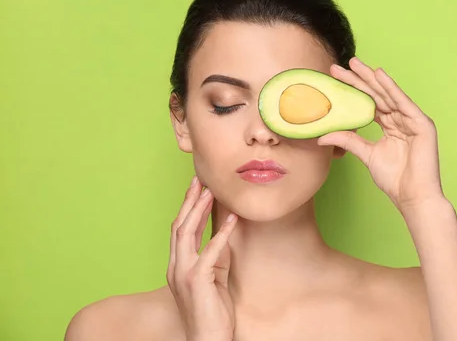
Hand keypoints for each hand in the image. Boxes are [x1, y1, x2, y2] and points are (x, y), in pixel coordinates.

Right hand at [167, 176, 238, 340]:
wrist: (208, 339)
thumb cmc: (212, 311)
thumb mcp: (214, 277)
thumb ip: (215, 256)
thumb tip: (222, 233)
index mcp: (178, 265)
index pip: (180, 230)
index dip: (188, 208)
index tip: (196, 188)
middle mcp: (175, 266)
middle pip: (179, 226)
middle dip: (189, 201)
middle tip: (199, 180)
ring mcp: (183, 273)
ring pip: (186, 233)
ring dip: (198, 211)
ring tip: (210, 193)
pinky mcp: (197, 281)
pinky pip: (210, 252)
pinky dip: (221, 234)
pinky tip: (232, 220)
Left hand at [317, 57, 446, 214]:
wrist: (413, 196)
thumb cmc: (395, 179)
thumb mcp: (366, 155)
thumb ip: (348, 140)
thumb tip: (322, 136)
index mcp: (391, 126)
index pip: (369, 103)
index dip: (353, 90)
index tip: (335, 78)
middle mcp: (402, 119)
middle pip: (377, 95)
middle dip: (359, 79)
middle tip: (341, 65)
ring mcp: (413, 120)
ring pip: (388, 95)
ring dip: (371, 78)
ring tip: (355, 64)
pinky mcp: (422, 124)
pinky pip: (403, 102)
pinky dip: (391, 88)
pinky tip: (378, 75)